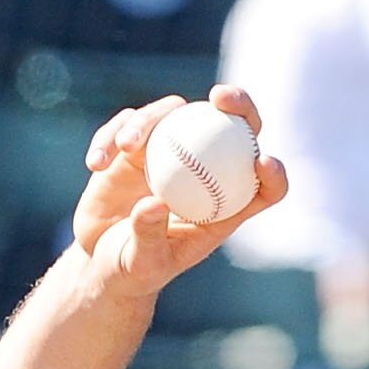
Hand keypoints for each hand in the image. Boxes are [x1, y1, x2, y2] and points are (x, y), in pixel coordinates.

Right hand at [70, 84, 286, 299]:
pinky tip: (95, 163)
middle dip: (238, 105)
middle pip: (233, 128)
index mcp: (223, 208)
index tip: (262, 162)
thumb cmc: (133, 270)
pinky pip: (126, 125)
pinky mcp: (134, 146)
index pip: (263, 186)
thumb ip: (150, 236)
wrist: (100, 259)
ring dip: (149, 120)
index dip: (273, 172)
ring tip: (125, 147)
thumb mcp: (142, 263)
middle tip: (220, 98)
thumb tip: (154, 203)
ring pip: (173, 115)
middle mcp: (203, 172)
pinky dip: (110, 138)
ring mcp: (170, 153)